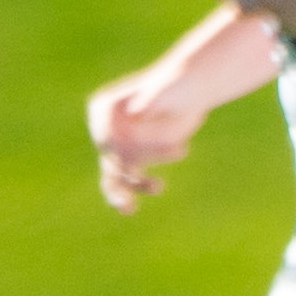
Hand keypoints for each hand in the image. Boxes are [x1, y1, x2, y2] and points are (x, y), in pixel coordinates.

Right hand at [87, 70, 203, 212]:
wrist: (192, 91)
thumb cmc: (178, 85)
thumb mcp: (165, 90)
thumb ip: (151, 97)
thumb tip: (137, 110)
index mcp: (105, 107)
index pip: (104, 136)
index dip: (114, 150)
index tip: (132, 156)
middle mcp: (108, 128)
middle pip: (110, 157)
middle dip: (122, 175)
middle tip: (135, 190)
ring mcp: (121, 145)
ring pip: (113, 174)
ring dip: (121, 191)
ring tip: (130, 205)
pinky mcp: (136, 158)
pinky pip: (126, 181)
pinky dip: (127, 195)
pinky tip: (129, 209)